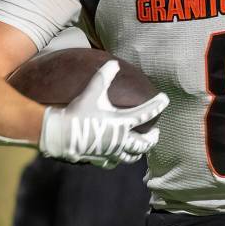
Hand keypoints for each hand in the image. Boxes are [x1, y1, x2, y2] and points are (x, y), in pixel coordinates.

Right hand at [39, 60, 167, 168]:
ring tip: (141, 146)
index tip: (165, 100)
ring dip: (139, 151)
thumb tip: (114, 63)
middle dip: (152, 138)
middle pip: (144, 143)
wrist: (59, 135)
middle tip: (156, 132)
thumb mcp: (92, 91)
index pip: (146, 113)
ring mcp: (111, 152)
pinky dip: (119, 159)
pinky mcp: (100, 159)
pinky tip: (119, 155)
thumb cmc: (77, 112)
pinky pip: (114, 162)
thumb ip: (104, 76)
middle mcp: (120, 140)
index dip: (157, 105)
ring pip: (131, 156)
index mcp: (121, 123)